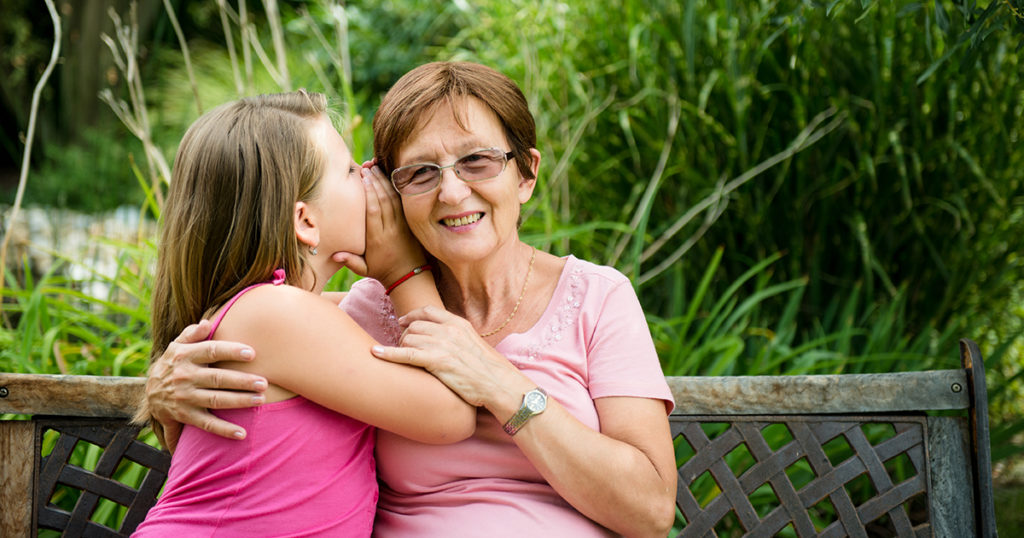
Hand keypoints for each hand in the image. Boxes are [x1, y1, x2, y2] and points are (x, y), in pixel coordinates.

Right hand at [145, 319, 266, 450]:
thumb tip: (206, 323)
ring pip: (216, 400)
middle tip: (264, 382)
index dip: (231, 351)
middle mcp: (185, 377)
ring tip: (260, 399)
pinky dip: (224, 430)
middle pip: (217, 378)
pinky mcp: (185, 416)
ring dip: (239, 401)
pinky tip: (242, 433)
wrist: (149, 393)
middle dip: (242, 381)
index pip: (211, 351)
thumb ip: (192, 334)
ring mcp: (185, 398)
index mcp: (185, 356)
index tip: (252, 353)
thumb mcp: (177, 346)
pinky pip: (207, 425)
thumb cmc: (174, 364)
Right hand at [332, 163, 425, 286]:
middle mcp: (391, 229)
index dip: (369, 194)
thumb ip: (350, 261)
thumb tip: (334, 255)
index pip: (374, 212)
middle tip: (367, 167)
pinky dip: (396, 188)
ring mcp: (402, 224)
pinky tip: (389, 175)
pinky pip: (402, 201)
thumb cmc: (382, 270)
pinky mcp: (409, 222)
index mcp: (378, 239)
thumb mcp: (364, 270)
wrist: (409, 276)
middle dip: (375, 182)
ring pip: (394, 199)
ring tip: (376, 167)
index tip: (363, 179)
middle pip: (384, 201)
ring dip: (385, 181)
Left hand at [371, 306, 523, 407]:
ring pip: (408, 340)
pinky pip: (406, 355)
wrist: (499, 384)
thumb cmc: (488, 369)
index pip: (427, 312)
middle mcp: (449, 330)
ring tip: (403, 361)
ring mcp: (443, 345)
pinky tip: (376, 354)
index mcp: (458, 323)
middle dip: (405, 338)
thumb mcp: (474, 343)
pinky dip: (389, 354)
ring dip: (400, 350)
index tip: (402, 322)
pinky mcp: (438, 361)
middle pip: (414, 327)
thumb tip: (440, 338)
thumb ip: (457, 336)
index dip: (411, 316)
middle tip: (404, 351)